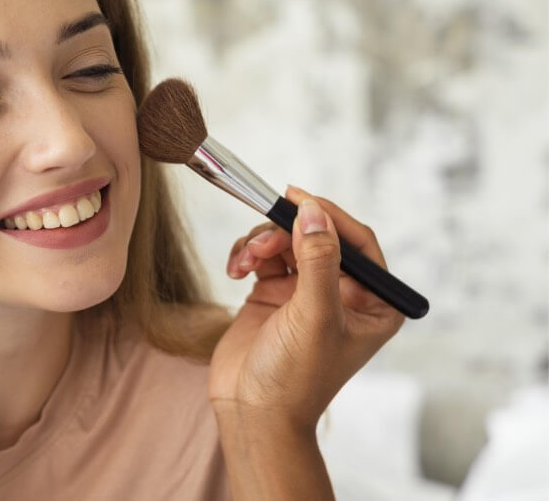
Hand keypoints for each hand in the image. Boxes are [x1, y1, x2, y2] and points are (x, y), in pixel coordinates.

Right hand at [207, 185, 404, 429]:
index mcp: (372, 303)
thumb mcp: (314, 315)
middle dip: (285, 233)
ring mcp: (304, 294)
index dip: (329, 215)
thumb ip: (318, 259)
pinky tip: (235, 270)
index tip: (297, 197)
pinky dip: (246, 255)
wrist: (251, 411)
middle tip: (262, 242)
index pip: (358, 242)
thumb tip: (313, 211)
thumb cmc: (296, 377)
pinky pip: (262, 256)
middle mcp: (341, 294)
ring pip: (285, 242)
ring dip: (261, 244)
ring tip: (244, 263)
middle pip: (316, 236)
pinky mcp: (272, 295)